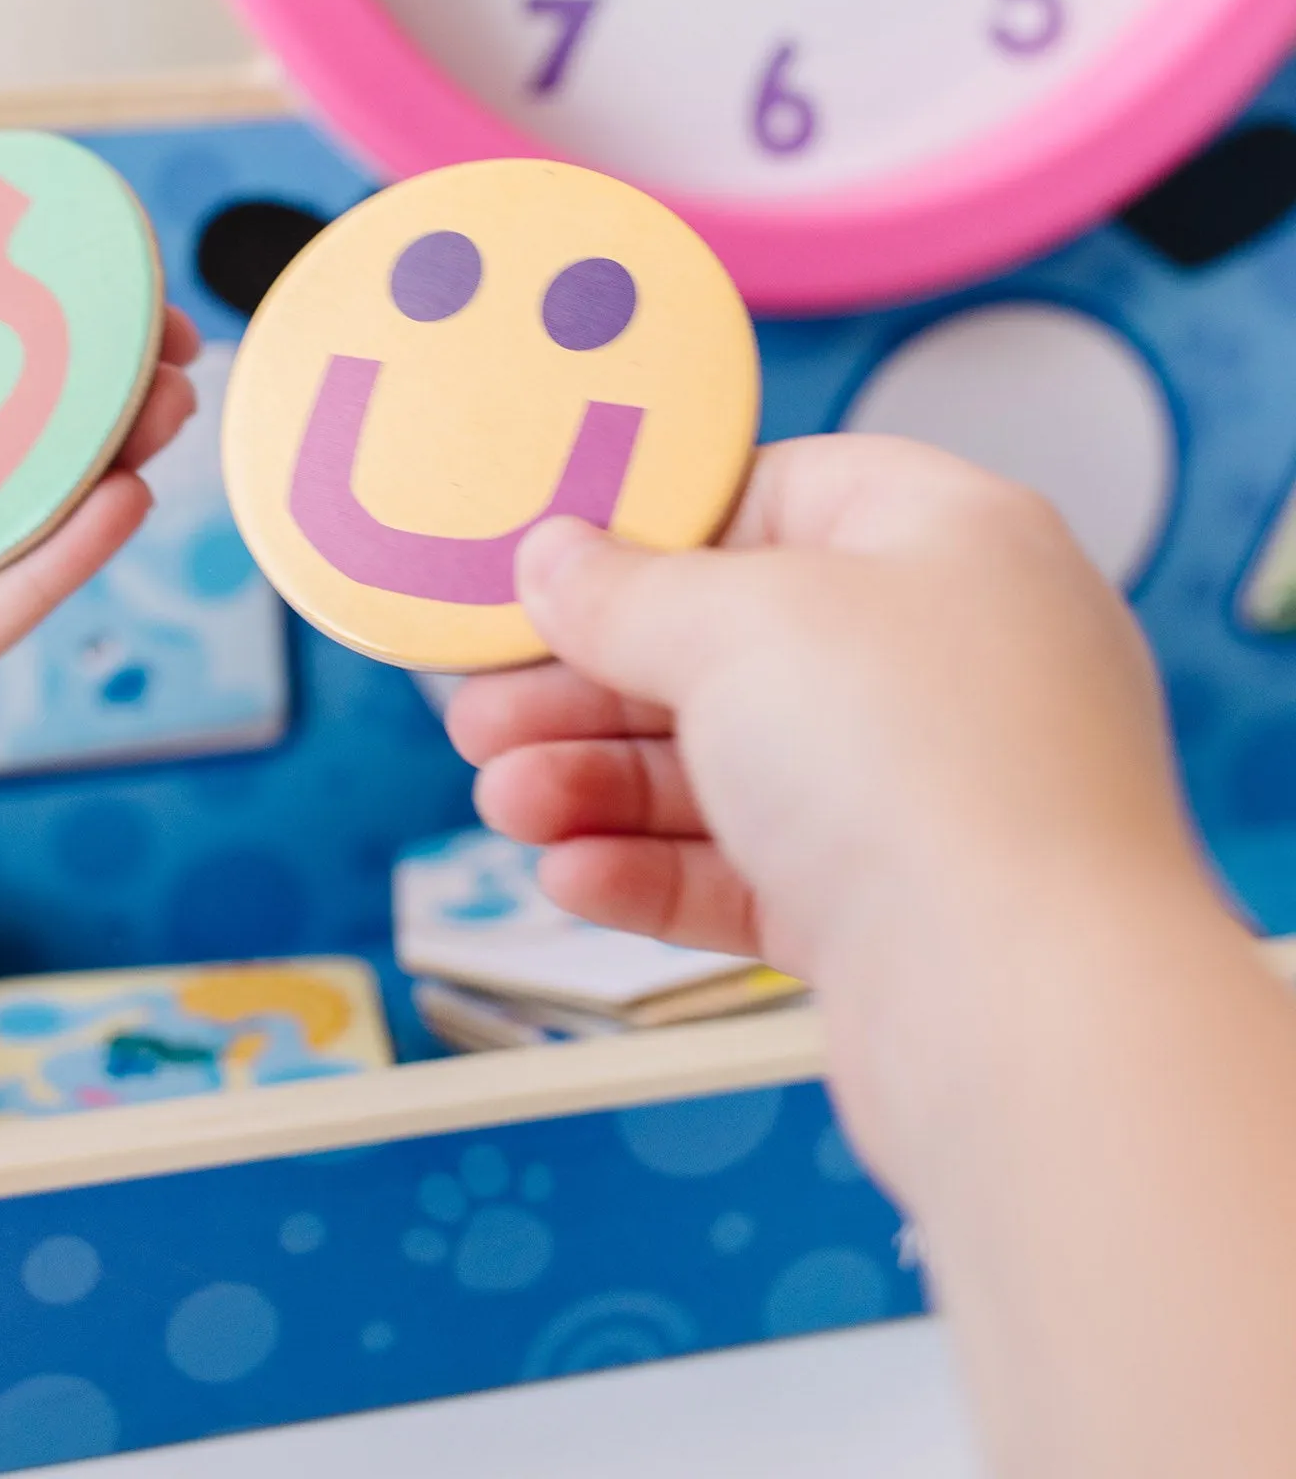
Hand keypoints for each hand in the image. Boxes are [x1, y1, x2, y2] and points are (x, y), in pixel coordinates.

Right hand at [448, 434, 1209, 1157]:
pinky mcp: (896, 909)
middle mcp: (947, 660)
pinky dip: (652, 868)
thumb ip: (624, 591)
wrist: (1030, 1013)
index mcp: (945, 540)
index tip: (543, 569)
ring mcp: (926, 790)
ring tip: (505, 804)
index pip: (774, 498)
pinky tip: (570, 875)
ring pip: (728, 767)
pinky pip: (750, 867)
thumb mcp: (735, 627)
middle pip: (729, 646)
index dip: (648, 532)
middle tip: (480, 710)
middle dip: (588, 685)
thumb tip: (553, 559)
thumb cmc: (921, 767)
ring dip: (598, 783)